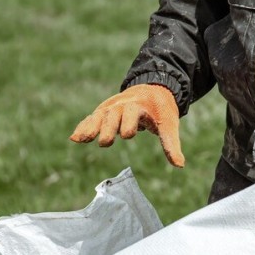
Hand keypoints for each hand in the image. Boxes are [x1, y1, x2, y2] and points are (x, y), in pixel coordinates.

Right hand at [69, 84, 184, 166]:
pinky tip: (74, 138)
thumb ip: (171, 144)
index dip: (129, 124)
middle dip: (108, 127)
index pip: (132, 113)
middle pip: (113, 115)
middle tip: (105, 143)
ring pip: (99, 116)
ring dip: (90, 127)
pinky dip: (83, 127)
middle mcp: (123, 104)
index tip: (128, 135)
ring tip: (81, 139)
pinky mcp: (104, 112)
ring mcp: (111, 107)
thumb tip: (180, 165)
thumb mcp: (169, 124)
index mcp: (140, 105)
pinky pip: (91, 119)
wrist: (152, 89)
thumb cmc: (161, 110)